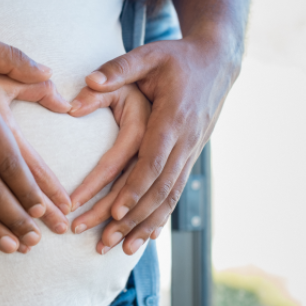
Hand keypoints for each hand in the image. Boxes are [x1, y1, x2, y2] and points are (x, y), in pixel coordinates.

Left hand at [83, 37, 238, 254]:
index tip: (115, 211)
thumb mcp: (148, 55)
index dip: (135, 188)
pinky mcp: (190, 156)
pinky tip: (146, 237)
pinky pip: (176, 192)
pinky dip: (161, 216)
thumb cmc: (177, 58)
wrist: (217, 62)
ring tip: (121, 249)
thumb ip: (118, 68)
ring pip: (170, 196)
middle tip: (105, 241)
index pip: (154, 160)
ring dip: (146, 225)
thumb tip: (87, 82)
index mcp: (173, 117)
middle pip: (160, 187)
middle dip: (133, 218)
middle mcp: (185, 139)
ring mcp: (191, 151)